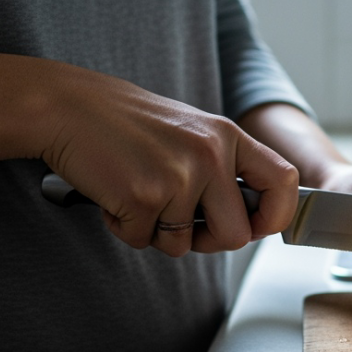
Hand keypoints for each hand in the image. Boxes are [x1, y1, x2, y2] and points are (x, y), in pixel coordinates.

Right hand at [40, 65, 298, 256]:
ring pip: (183, 245)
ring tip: (136, 193)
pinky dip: (124, 227)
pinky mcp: (143, 197)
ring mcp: (178, 177)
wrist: (66, 107)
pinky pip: (143, 240)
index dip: (276, 215)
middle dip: (207, 242)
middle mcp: (210, 155)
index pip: (284, 182)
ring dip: (157, 233)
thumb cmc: (124, 122)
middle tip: (178, 224)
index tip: (257, 227)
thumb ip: (221, 166)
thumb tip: (248, 220)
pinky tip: (113, 194)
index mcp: (226, 136)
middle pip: (236, 235)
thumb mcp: (189, 130)